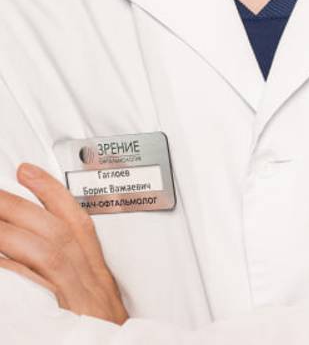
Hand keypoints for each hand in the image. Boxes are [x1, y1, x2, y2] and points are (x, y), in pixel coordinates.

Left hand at [0, 162, 128, 324]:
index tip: (26, 171)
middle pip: (55, 231)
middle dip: (20, 206)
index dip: (51, 192)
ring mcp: (78, 300)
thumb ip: (76, 277)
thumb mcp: (97, 304)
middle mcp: (91, 282)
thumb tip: (35, 253)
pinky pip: (35, 287)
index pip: (75, 220)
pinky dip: (15, 270)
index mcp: (97, 276)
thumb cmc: (106, 339)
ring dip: (12, 230)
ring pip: (47, 250)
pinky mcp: (65, 320)